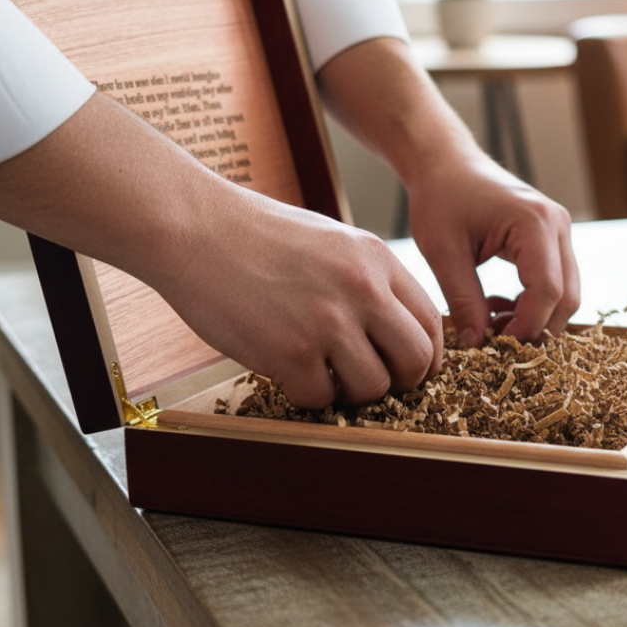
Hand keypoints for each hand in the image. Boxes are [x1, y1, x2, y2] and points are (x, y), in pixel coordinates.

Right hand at [0, 94, 442, 408]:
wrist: (196, 228)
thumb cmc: (258, 234)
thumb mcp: (334, 240)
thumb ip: (368, 278)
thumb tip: (394, 324)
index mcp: (377, 260)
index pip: (430, 321)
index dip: (426, 355)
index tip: (412, 368)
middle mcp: (363, 291)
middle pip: (414, 360)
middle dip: (401, 382)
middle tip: (376, 383)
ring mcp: (328, 323)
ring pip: (372, 388)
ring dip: (352, 393)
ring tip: (326, 374)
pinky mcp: (289, 353)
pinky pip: (320, 398)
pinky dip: (307, 393)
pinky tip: (289, 371)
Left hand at [406, 154, 579, 346]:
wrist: (445, 163)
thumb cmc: (441, 197)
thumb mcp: (442, 251)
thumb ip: (462, 299)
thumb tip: (477, 344)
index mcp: (534, 223)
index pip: (548, 290)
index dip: (527, 325)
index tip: (496, 345)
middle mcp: (557, 225)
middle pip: (567, 296)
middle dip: (535, 326)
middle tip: (494, 340)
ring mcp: (559, 230)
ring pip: (565, 292)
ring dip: (534, 316)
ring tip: (491, 320)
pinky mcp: (552, 237)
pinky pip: (555, 280)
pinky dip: (532, 301)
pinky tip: (497, 305)